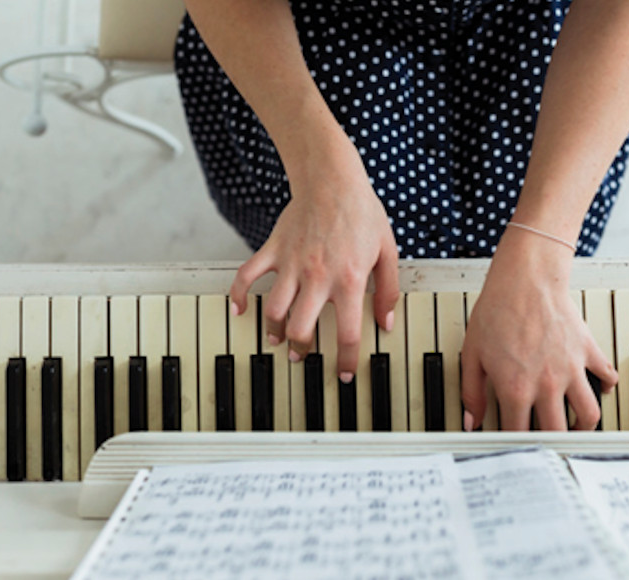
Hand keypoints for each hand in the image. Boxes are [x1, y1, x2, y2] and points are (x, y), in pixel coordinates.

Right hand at [229, 137, 399, 379]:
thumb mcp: (388, 251)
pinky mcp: (273, 250)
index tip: (342, 374)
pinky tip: (240, 309)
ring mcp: (292, 264)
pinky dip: (239, 295)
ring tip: (279, 339)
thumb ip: (388, 290)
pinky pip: (247, 276)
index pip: (346, 334)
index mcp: (350, 280)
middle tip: (304, 356)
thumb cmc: (362, 213)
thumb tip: (385, 321)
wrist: (333, 178)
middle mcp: (318, 277)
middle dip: (302, 351)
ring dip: (274, 331)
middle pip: (302, 330)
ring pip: (274, 310)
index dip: (345, 360)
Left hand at [461, 231, 617, 430]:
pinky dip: (605, 387)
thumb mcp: (472, 355)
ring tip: (575, 427)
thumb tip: (472, 420)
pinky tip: (597, 390)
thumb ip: (472, 392)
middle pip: (557, 432)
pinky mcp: (588, 352)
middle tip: (546, 442)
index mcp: (516, 389)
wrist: (524, 280)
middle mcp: (547, 385)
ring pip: (589, 414)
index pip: (518, 434)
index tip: (513, 446)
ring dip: (583, 426)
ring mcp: (571, 370)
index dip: (514, 444)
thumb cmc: (497, 312)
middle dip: (551, 443)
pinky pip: (607, 377)